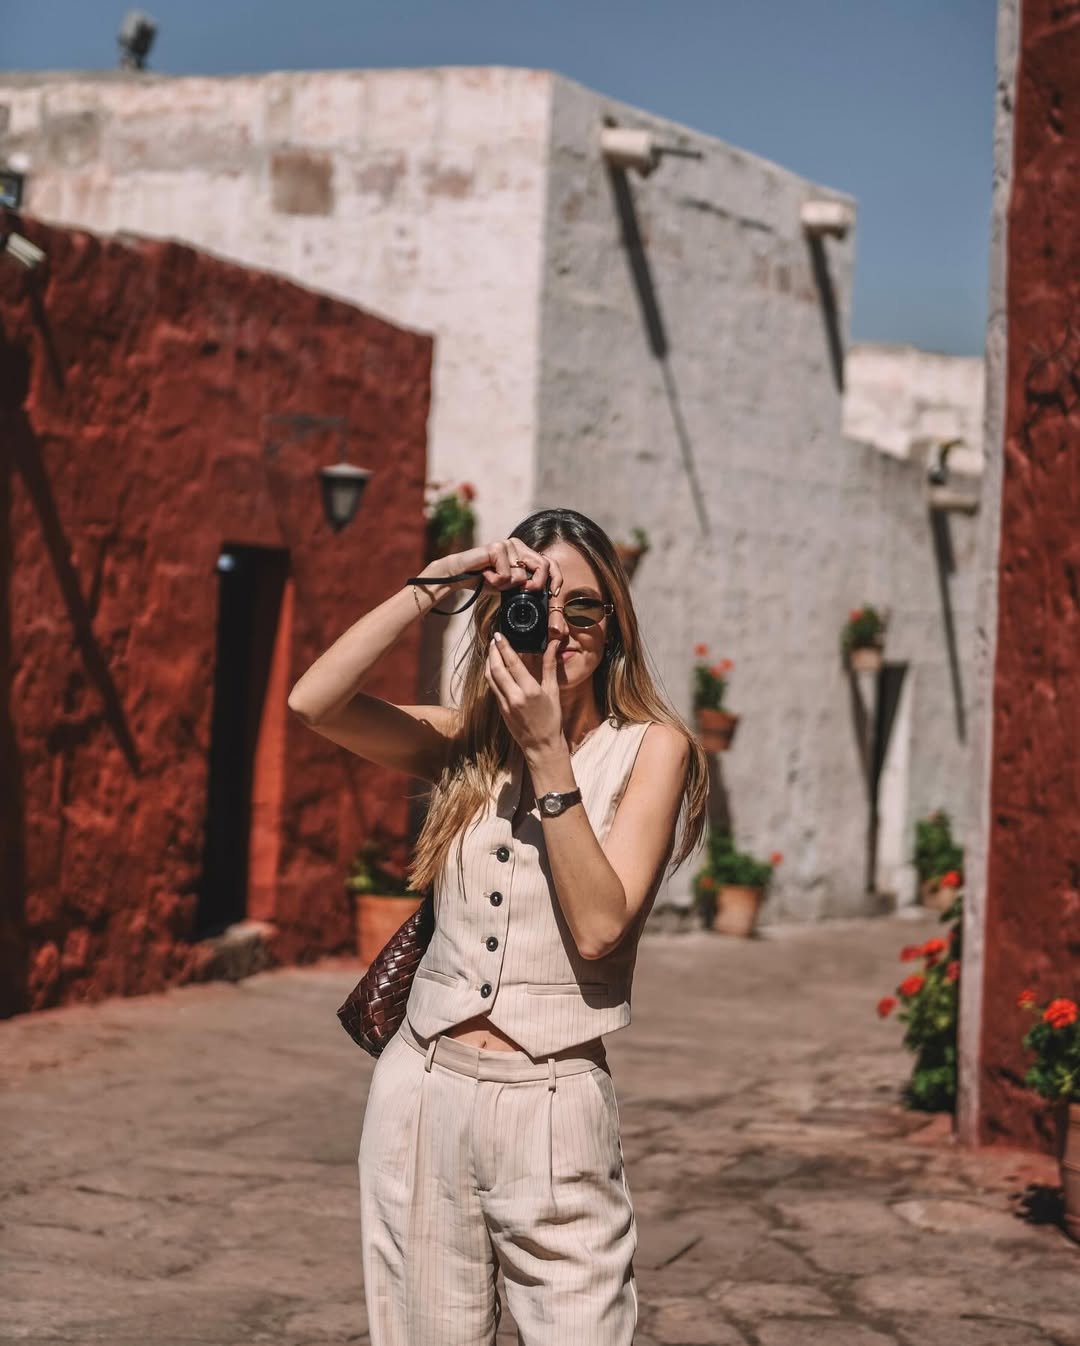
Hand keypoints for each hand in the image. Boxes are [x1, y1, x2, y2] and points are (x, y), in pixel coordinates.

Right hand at [424, 538, 563, 595]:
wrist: (458, 575)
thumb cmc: (484, 580)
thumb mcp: (510, 585)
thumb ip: (526, 585)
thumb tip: (547, 595)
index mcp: (523, 552)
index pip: (549, 562)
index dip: (556, 577)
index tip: (555, 593)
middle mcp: (518, 545)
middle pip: (543, 566)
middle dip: (536, 585)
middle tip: (523, 592)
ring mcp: (507, 544)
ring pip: (521, 575)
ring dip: (506, 586)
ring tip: (492, 580)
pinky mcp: (496, 548)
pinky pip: (506, 575)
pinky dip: (495, 581)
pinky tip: (484, 574)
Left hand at [485, 631, 564, 760]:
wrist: (542, 745)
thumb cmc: (552, 719)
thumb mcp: (553, 691)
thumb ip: (550, 665)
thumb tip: (554, 644)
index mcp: (530, 690)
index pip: (512, 663)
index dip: (504, 647)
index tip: (499, 636)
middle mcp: (515, 696)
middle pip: (497, 668)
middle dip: (493, 652)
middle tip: (494, 640)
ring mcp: (505, 704)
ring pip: (491, 678)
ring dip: (489, 662)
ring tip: (492, 651)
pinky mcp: (500, 710)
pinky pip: (493, 688)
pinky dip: (492, 675)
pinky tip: (494, 668)